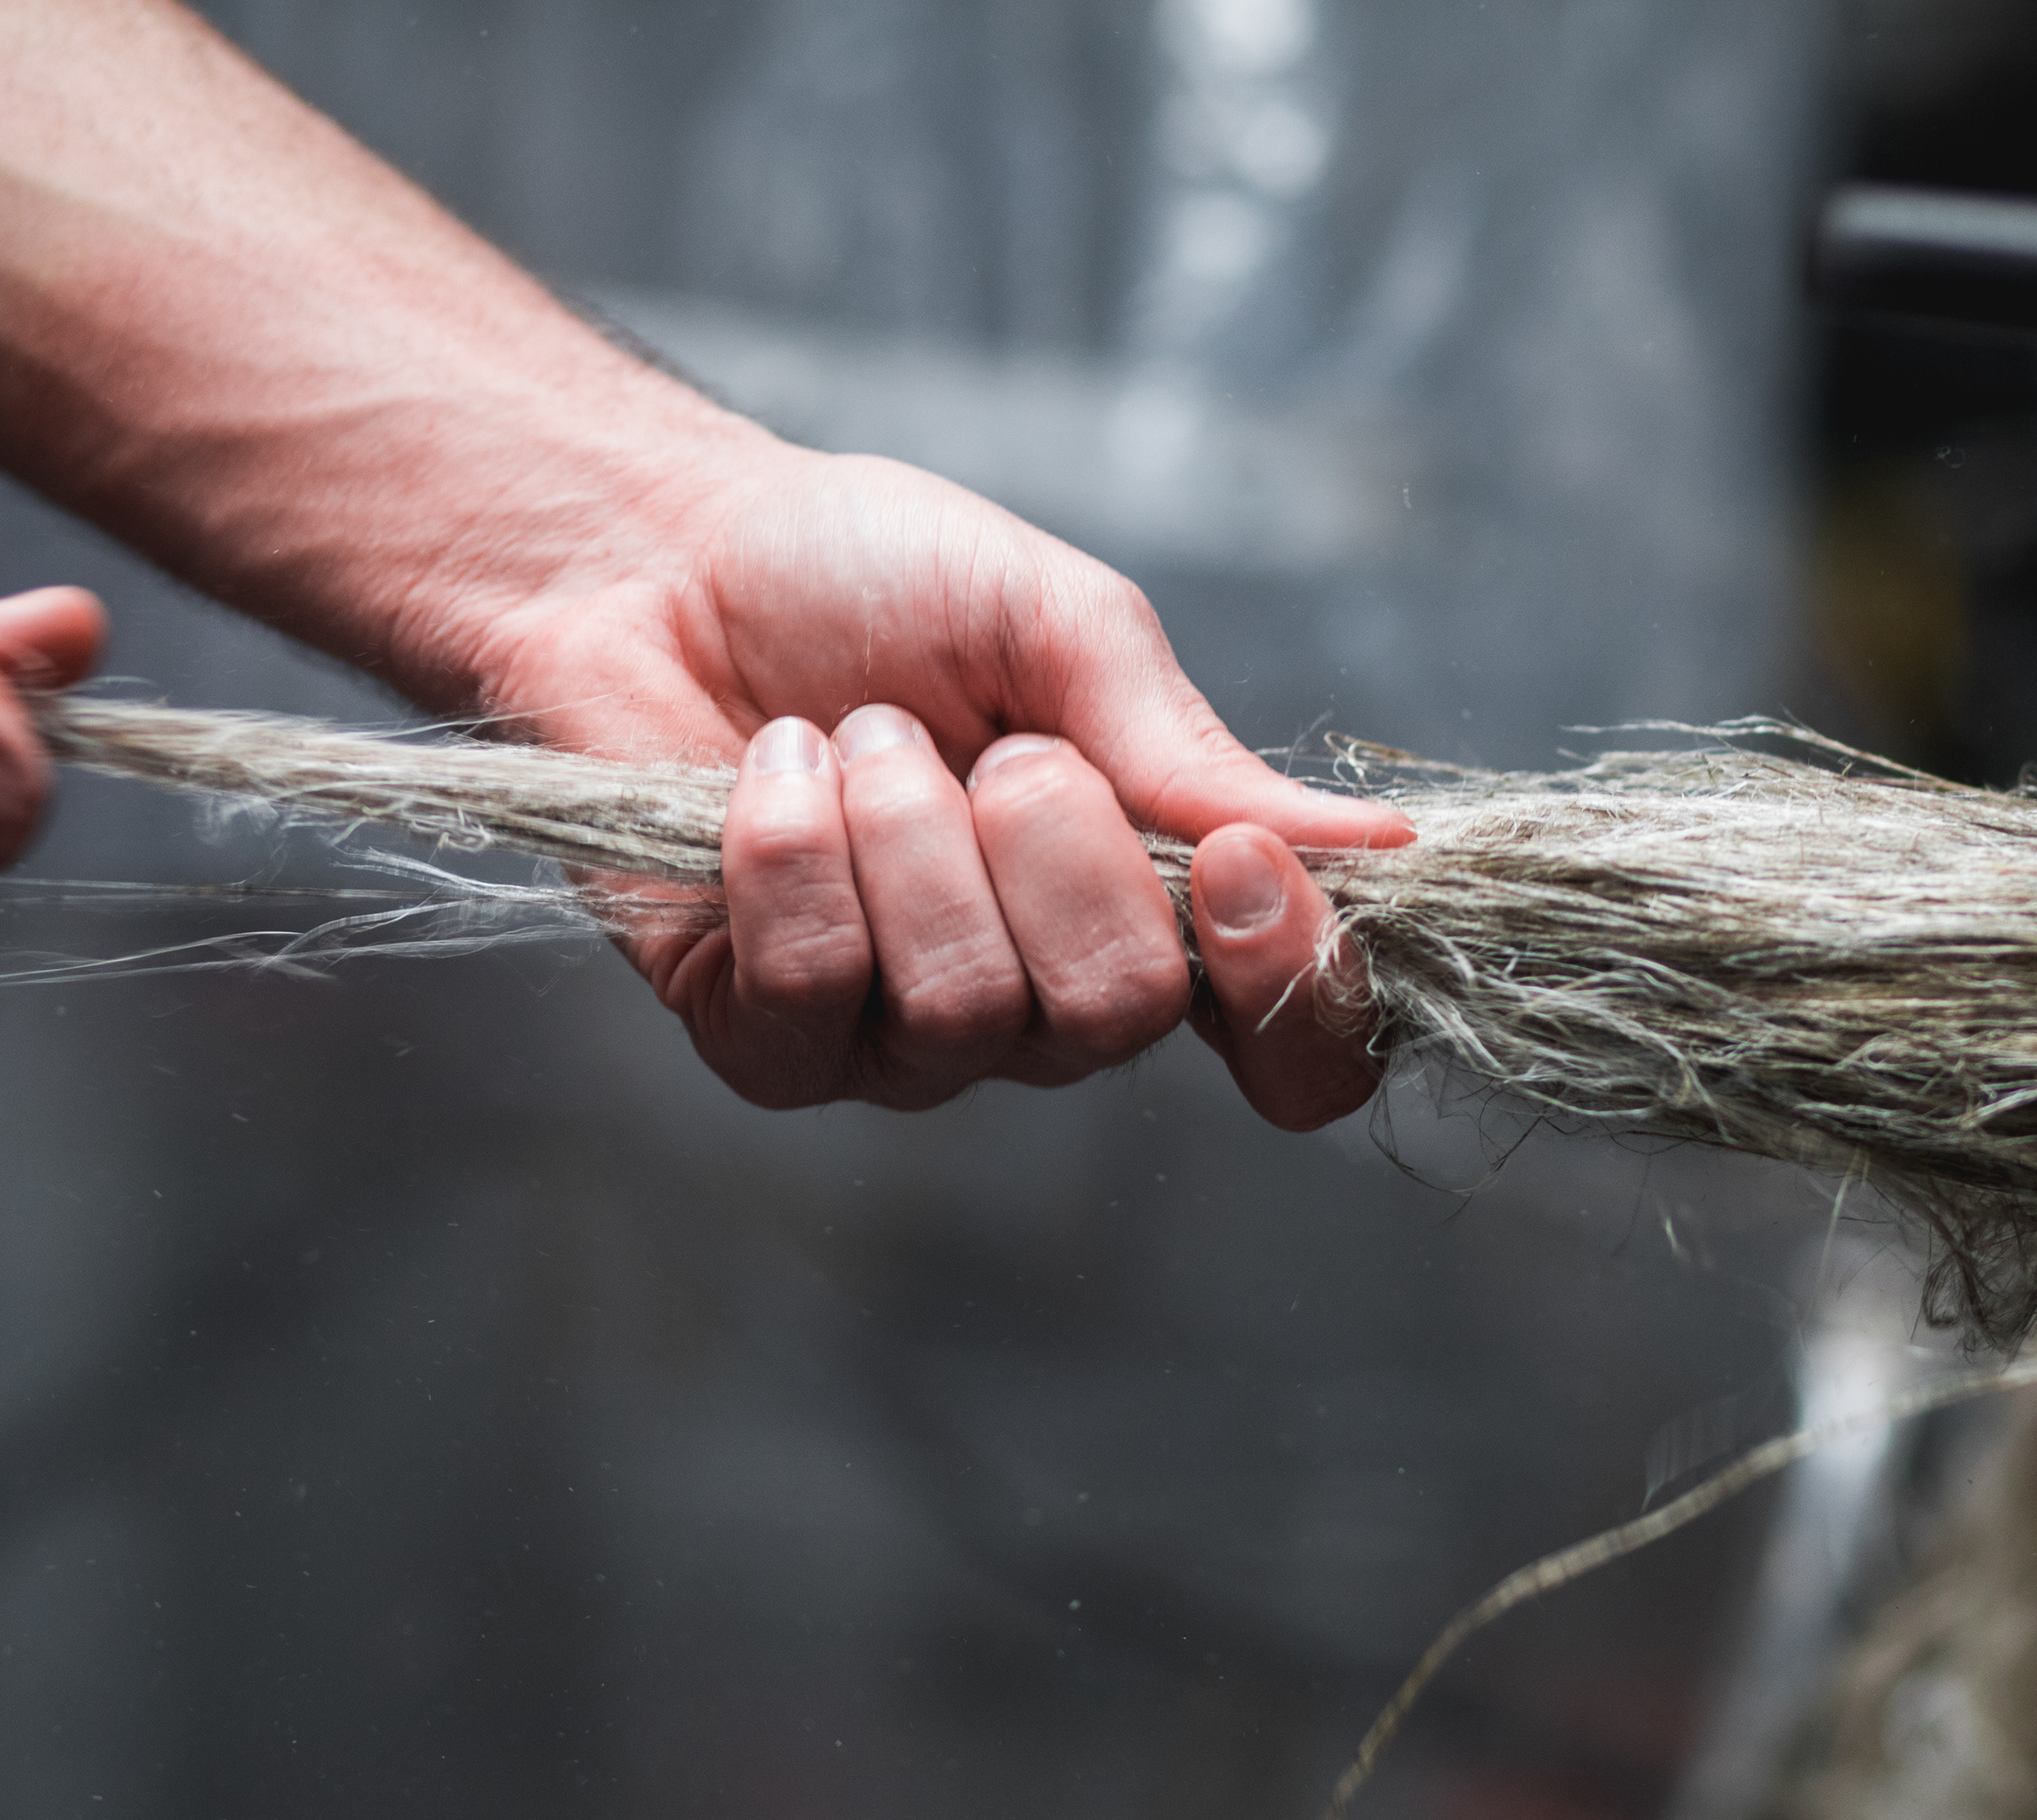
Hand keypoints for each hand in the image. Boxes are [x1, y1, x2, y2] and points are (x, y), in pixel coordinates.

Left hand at [443, 450, 1409, 1129]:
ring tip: (856, 734)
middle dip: (1052, 840)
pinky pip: (814, 991)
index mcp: (1159, 908)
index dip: (1297, 994)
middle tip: (989, 742)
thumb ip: (1193, 754)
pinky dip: (790, 846)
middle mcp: (1050, 1002)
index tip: (1237, 863)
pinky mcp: (769, 1043)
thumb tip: (1379, 851)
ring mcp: (908, 1042)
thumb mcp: (1064, 629)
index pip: (1297, 1049)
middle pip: (1122, 1013)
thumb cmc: (870, 582)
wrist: (656, 554)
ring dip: (906, 823)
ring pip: (967, 1002)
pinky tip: (769, 773)